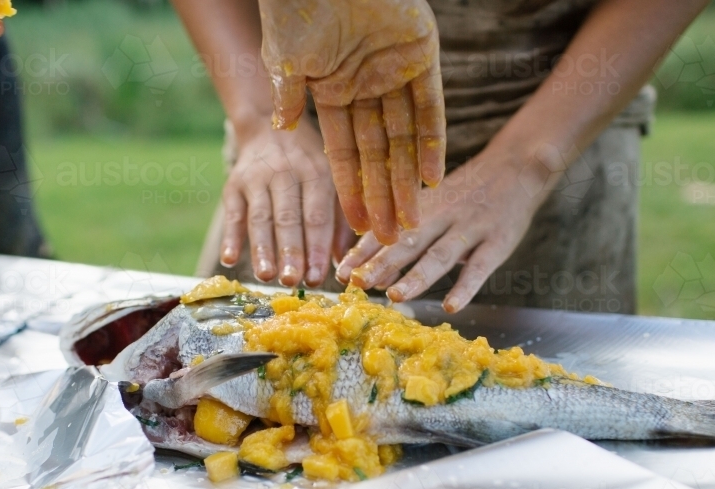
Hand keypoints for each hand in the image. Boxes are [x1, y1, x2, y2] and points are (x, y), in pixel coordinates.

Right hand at [221, 118, 336, 286]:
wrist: (269, 128)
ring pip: (260, 218)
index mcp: (316, 173)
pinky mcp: (234, 184)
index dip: (317, 248)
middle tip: (292, 281)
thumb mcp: (332, 181)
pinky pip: (232, 213)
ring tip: (266, 277)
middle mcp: (286, 173)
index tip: (318, 277)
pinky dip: (230, 237)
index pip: (317, 216)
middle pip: (288, 218)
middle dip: (290, 252)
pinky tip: (229, 259)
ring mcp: (257, 178)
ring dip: (262, 250)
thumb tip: (342, 262)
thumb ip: (340, 220)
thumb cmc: (308, 165)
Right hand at [259, 0, 445, 243]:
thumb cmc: (296, 7)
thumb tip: (282, 129)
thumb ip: (288, 96)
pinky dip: (432, 144)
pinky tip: (432, 180)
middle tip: (391, 240)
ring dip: (408, 183)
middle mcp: (366, 89)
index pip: (345, 154)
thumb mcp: (284, 59)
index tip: (358, 227)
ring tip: (413, 223)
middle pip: (379, 156)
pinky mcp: (422, 59)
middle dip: (385, 199)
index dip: (352, 191)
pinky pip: (430, 110)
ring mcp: (395, 76)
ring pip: (405, 141)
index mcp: (333, 92)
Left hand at [335, 143, 556, 312]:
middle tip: (358, 284)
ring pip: (440, 255)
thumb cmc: (467, 194)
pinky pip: (481, 267)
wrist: (518, 166)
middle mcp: (443, 216)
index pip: (388, 230)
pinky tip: (451, 306)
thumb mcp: (433, 206)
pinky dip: (466, 287)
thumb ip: (406, 237)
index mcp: (422, 207)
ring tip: (395, 296)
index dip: (363, 251)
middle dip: (381, 264)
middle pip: (409, 242)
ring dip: (417, 276)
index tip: (341, 272)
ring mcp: (471, 229)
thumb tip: (373, 272)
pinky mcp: (498, 242)